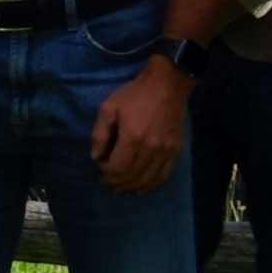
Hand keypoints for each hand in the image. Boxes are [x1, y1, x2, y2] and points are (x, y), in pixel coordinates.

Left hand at [90, 55, 188, 195]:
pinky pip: (164, 176)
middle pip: (131, 177)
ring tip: (121, 188)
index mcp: (133, 137)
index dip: (106, 173)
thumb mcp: (109, 108)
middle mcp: (151, 148)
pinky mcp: (175, 150)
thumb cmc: (135, 94)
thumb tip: (96, 157)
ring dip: (132, 187)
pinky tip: (141, 187)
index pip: (117, 168)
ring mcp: (166, 151)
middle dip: (116, 183)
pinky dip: (151, 185)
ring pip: (147, 180)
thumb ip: (100, 134)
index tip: (100, 168)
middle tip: (107, 183)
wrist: (168, 84)